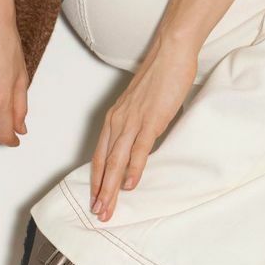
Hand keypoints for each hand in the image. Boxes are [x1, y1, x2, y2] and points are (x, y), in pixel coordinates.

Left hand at [89, 34, 199, 221]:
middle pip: (104, 163)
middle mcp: (118, 121)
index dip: (96, 178)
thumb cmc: (159, 75)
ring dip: (111, 187)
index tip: (95, 197)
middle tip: (99, 212)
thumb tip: (145, 141)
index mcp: (115, 117)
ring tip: (108, 207)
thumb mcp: (143, 105)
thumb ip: (140, 124)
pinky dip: (133, 169)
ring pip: (116, 161)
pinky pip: (138, 149)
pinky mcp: (151, 120)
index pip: (99, 154)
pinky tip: (130, 185)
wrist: (169, 53)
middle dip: (100, 191)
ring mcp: (133, 121)